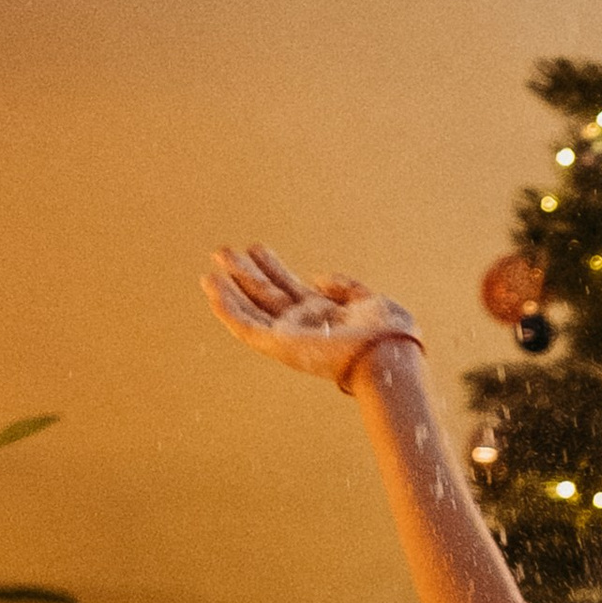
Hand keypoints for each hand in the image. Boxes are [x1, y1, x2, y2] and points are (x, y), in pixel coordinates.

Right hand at [202, 240, 424, 391]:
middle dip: (245, 272)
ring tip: (212, 266)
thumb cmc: (388, 334)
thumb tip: (316, 277)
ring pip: (251, 310)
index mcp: (324, 315)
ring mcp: (289, 337)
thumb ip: (345, 287)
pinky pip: (245, 326)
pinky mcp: (278, 345)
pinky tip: (212, 288)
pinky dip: (227, 308)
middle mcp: (303, 326)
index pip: (289, 288)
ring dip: (230, 289)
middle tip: (223, 250)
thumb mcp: (369, 301)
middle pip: (266, 295)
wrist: (389, 354)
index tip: (257, 248)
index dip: (271, 267)